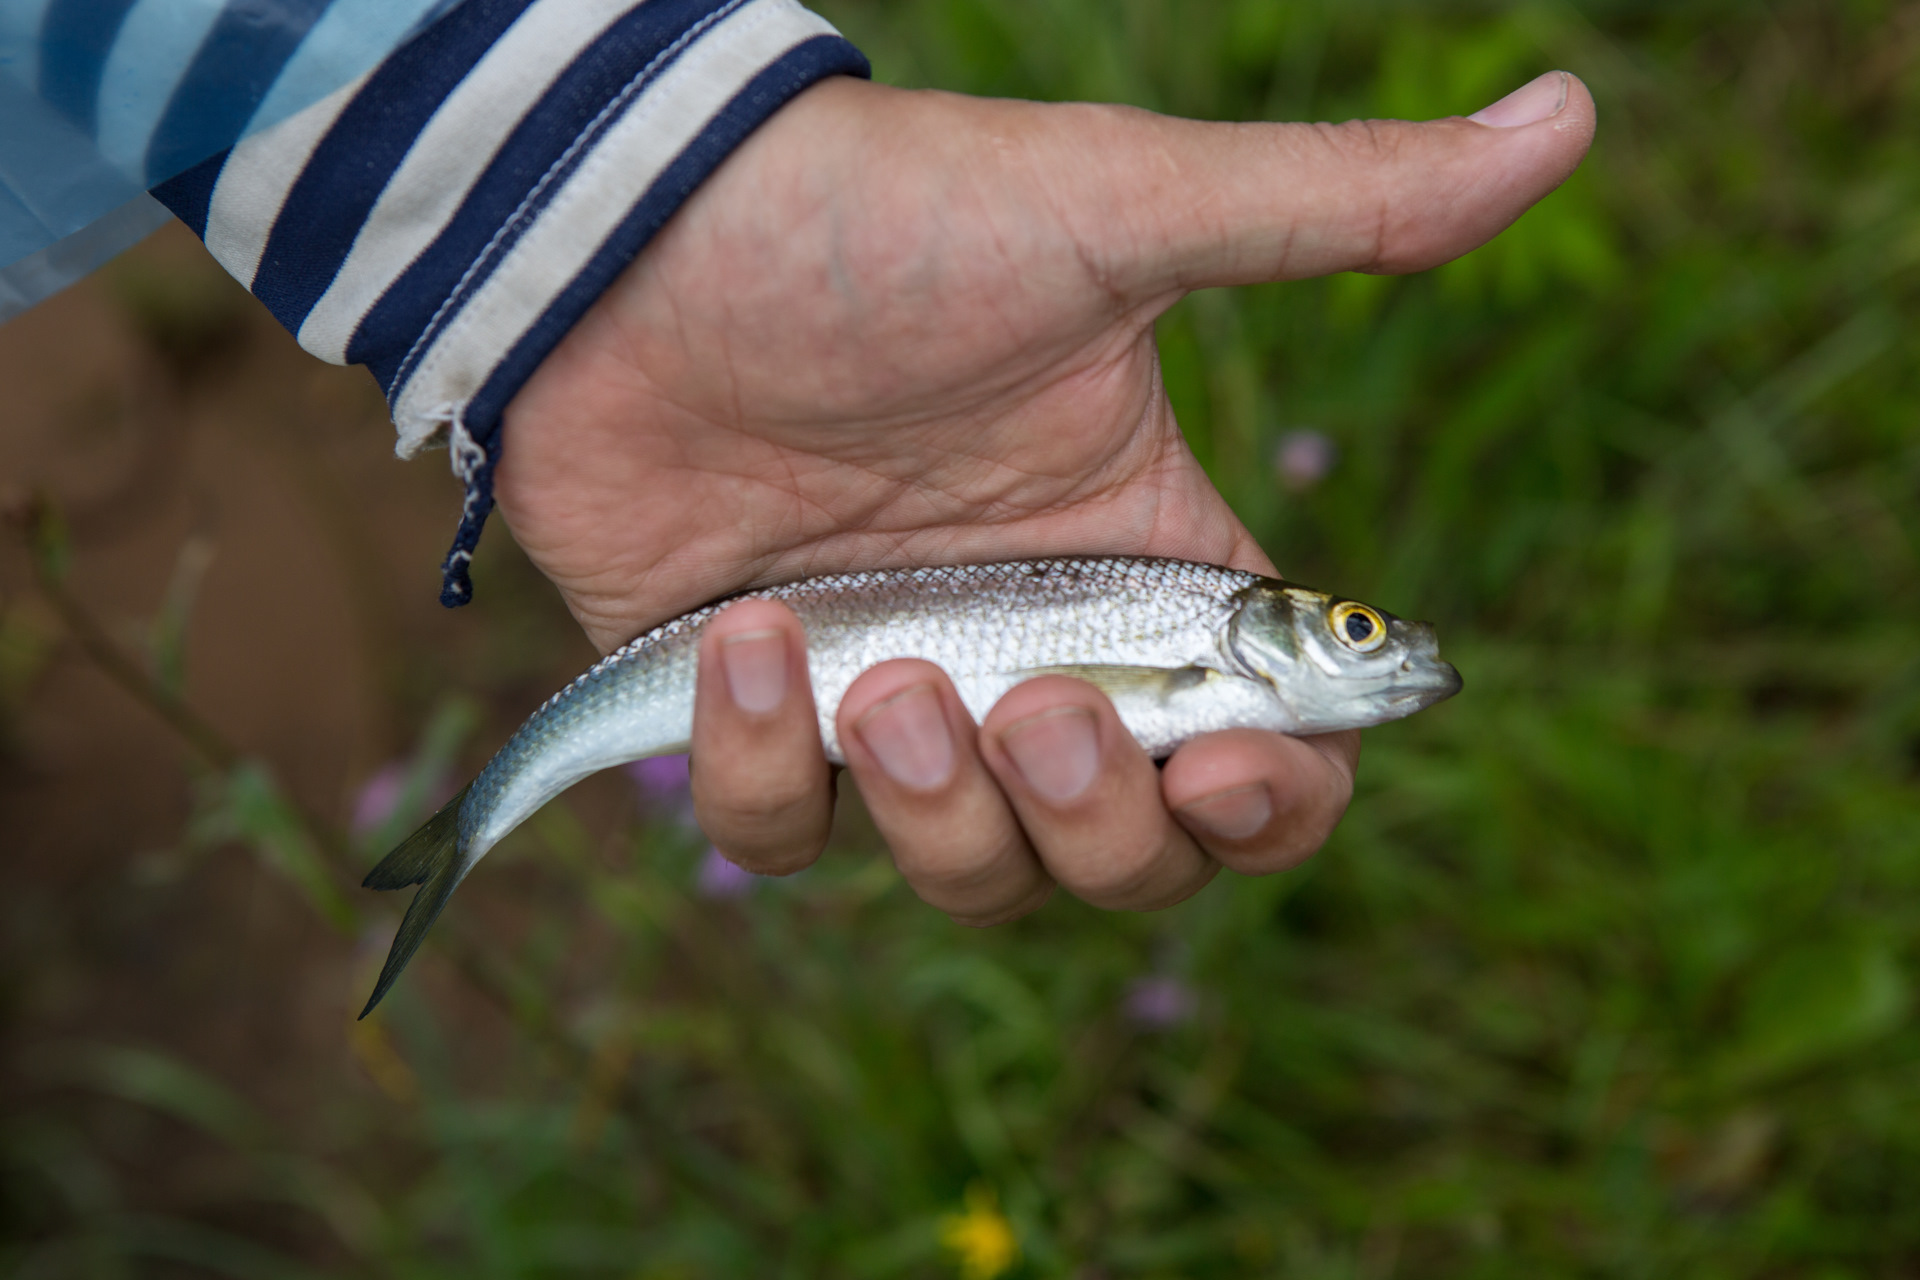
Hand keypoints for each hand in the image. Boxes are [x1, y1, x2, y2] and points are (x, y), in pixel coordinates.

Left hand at [494, 70, 1594, 917]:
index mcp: (1143, 570)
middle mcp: (1031, 657)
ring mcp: (891, 700)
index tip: (1228, 768)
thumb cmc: (883, 221)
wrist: (634, 232)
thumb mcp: (1115, 214)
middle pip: (1130, 861)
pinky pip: (782, 836)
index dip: (1271, 807)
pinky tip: (748, 637)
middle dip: (1102, 828)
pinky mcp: (748, 715)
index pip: (1262, 759)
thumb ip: (1332, 208)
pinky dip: (764, 774)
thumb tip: (1570, 115)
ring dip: (942, 819)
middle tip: (1031, 709)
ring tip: (880, 680)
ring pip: (967, 880)